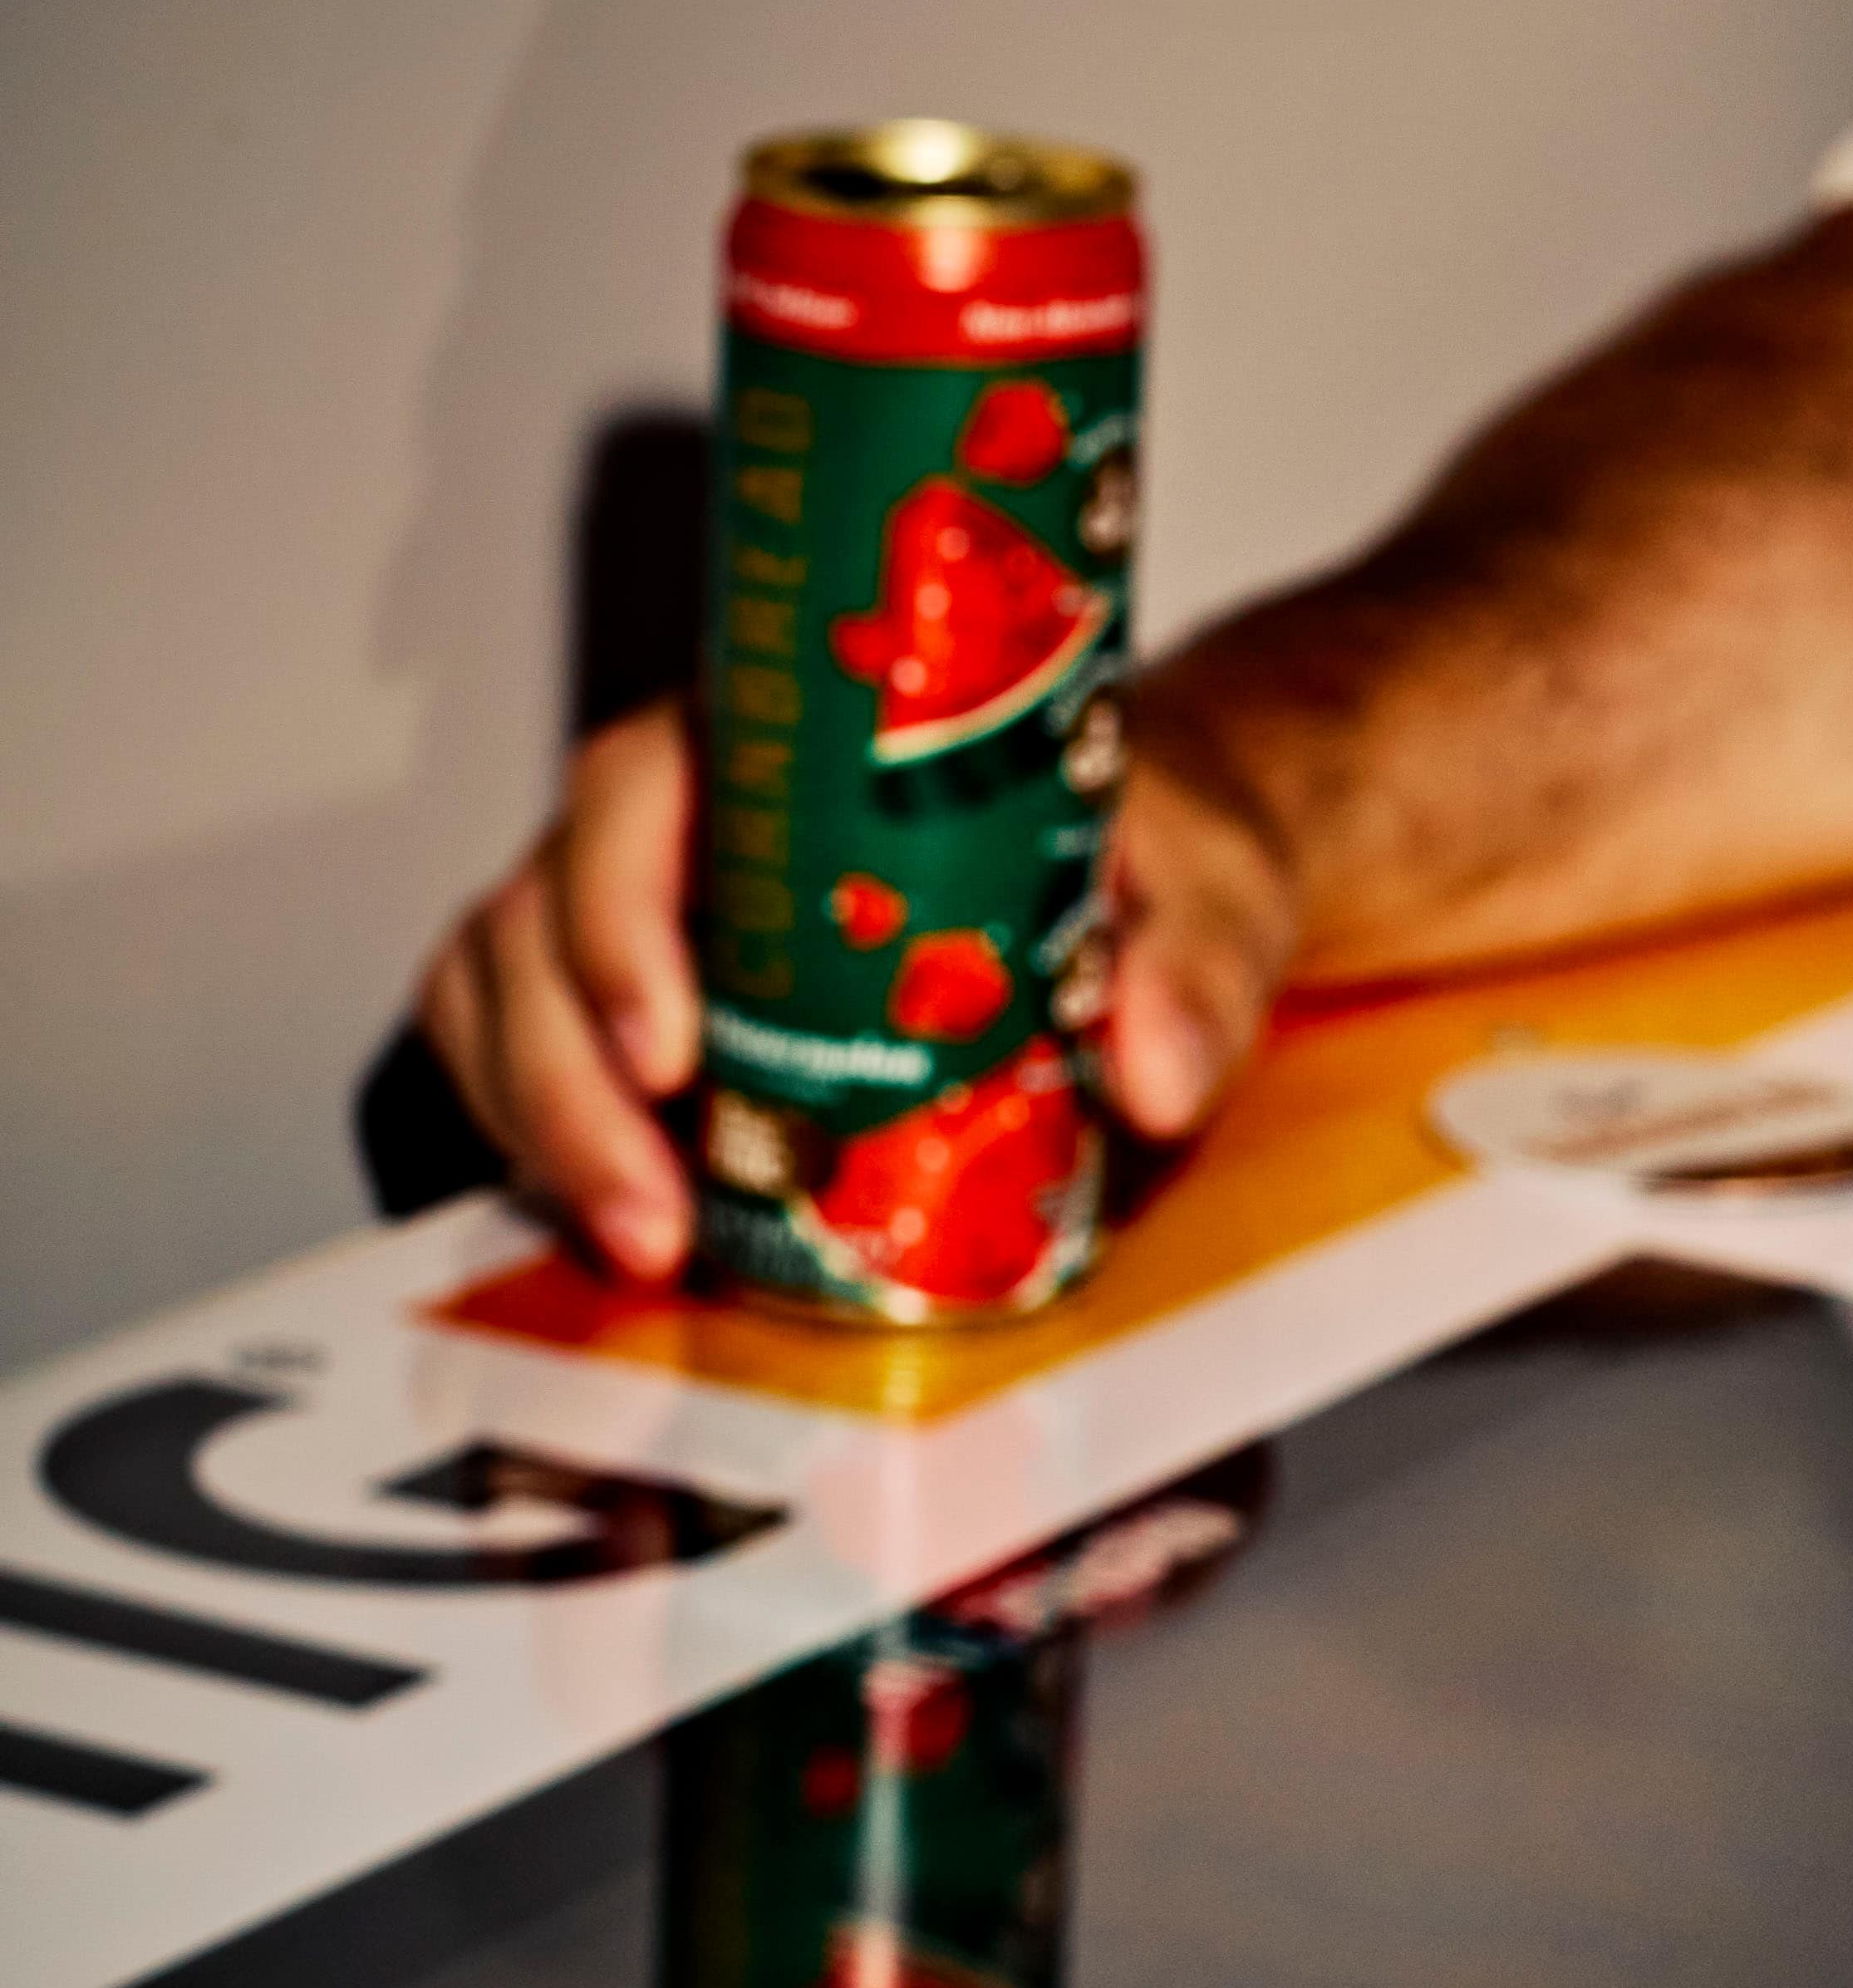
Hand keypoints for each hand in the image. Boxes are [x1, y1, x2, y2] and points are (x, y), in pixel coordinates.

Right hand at [411, 696, 1308, 1275]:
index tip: (673, 1051)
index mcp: (792, 742)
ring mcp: (649, 904)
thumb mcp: (1207, 885)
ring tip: (643, 1245)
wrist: (1147, 864)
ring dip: (546, 1125)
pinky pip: (523, 1043)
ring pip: (510, 986)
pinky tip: (618, 1220)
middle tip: (655, 1219)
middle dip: (570, 1079)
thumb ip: (1194, 968)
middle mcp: (690, 812)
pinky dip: (538, 1132)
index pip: (636, 791)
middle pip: (545, 915)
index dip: (617, 917)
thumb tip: (1157, 1080)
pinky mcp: (646, 993)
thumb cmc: (1149, 839)